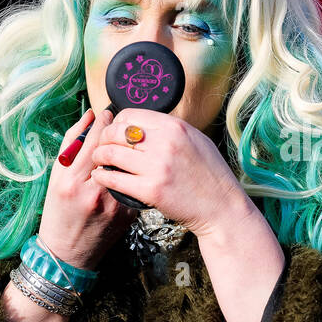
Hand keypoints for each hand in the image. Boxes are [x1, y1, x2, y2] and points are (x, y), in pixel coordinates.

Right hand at [35, 106, 133, 271]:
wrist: (68, 253)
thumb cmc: (58, 211)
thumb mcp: (56, 177)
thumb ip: (71, 145)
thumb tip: (90, 115)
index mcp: (71, 180)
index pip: (93, 141)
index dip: (104, 122)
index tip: (108, 113)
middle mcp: (94, 192)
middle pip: (116, 151)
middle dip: (122, 133)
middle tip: (124, 124)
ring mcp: (113, 204)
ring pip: (131, 167)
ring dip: (133, 152)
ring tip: (130, 145)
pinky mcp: (128, 214)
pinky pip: (137, 185)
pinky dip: (138, 174)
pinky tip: (136, 170)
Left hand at [89, 107, 249, 238]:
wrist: (222, 207)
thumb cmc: (211, 176)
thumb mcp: (196, 140)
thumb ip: (170, 131)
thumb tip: (142, 126)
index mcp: (175, 127)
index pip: (130, 114)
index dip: (116, 123)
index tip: (114, 133)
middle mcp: (165, 143)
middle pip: (115, 132)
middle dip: (103, 139)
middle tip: (102, 148)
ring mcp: (157, 167)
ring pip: (110, 153)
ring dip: (99, 157)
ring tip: (100, 162)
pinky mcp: (150, 190)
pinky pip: (113, 178)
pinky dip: (102, 176)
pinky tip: (102, 177)